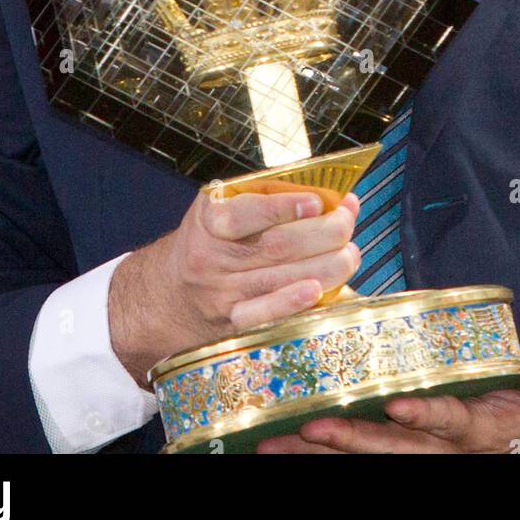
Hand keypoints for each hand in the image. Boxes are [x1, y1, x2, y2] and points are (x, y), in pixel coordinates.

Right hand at [108, 187, 360, 386]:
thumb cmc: (211, 239)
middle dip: (324, 234)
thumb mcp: (223, 206)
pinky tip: (322, 291)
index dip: (284, 207)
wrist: (168, 293)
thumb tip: (331, 195)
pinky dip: (297, 303)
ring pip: (282, 280)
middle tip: (348, 222)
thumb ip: (268, 196)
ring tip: (351, 252)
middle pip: (276, 247)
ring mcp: (223, 295)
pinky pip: (268, 316)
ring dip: (327, 266)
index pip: (245, 213)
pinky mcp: (234, 324)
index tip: (318, 202)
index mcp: (209, 219)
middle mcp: (212, 258)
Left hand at [256, 347, 519, 453]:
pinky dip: (324, 451)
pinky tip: (286, 442)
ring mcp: (426, 449)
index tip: (398, 404)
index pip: (449, 420)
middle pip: (393, 448)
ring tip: (277, 441)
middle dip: (351, 438)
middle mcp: (447, 447)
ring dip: (323, 450)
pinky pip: (363, 452)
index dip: (425, 415)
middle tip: (311, 425)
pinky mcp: (408, 444)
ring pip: (368, 454)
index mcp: (480, 425)